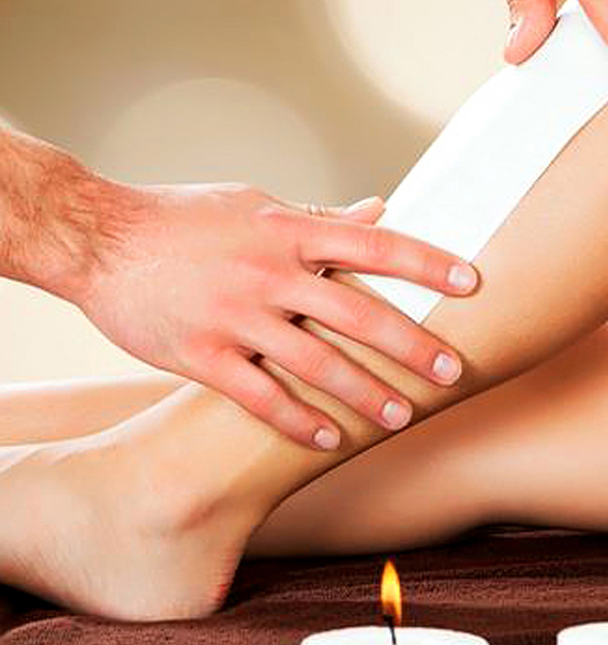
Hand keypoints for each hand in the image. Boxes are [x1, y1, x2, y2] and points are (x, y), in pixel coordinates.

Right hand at [78, 184, 478, 447]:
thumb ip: (320, 218)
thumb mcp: (256, 205)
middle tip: (452, 370)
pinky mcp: (202, 356)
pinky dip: (297, 421)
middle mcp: (269, 274)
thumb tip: (381, 210)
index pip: (373, 245)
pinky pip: (260, 398)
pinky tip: (327, 439)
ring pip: (315, 363)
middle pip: (357, 313)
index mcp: (288, 232)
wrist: (99, 239)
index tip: (470, 281)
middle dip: (410, 344)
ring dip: (364, 394)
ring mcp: (236, 317)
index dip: (426, 263)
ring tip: (401, 417)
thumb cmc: (184, 219)